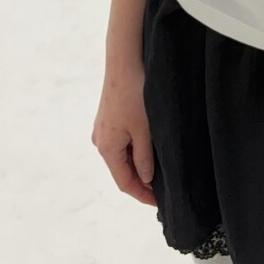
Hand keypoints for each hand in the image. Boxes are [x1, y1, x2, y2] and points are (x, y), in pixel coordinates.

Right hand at [91, 61, 157, 206]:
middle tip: (164, 190)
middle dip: (141, 181)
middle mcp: (100, 140)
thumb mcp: (144, 130)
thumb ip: (144, 158)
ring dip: (138, 165)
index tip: (160, 203)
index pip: (124, 182)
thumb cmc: (134, 94)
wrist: (125, 60)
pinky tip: (149, 149)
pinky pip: (121, 141)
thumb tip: (146, 179)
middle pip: (121, 170)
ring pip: (122, 155)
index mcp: (106, 148)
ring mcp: (103, 128)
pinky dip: (134, 150)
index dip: (142, 194)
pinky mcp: (109, 117)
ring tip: (160, 172)